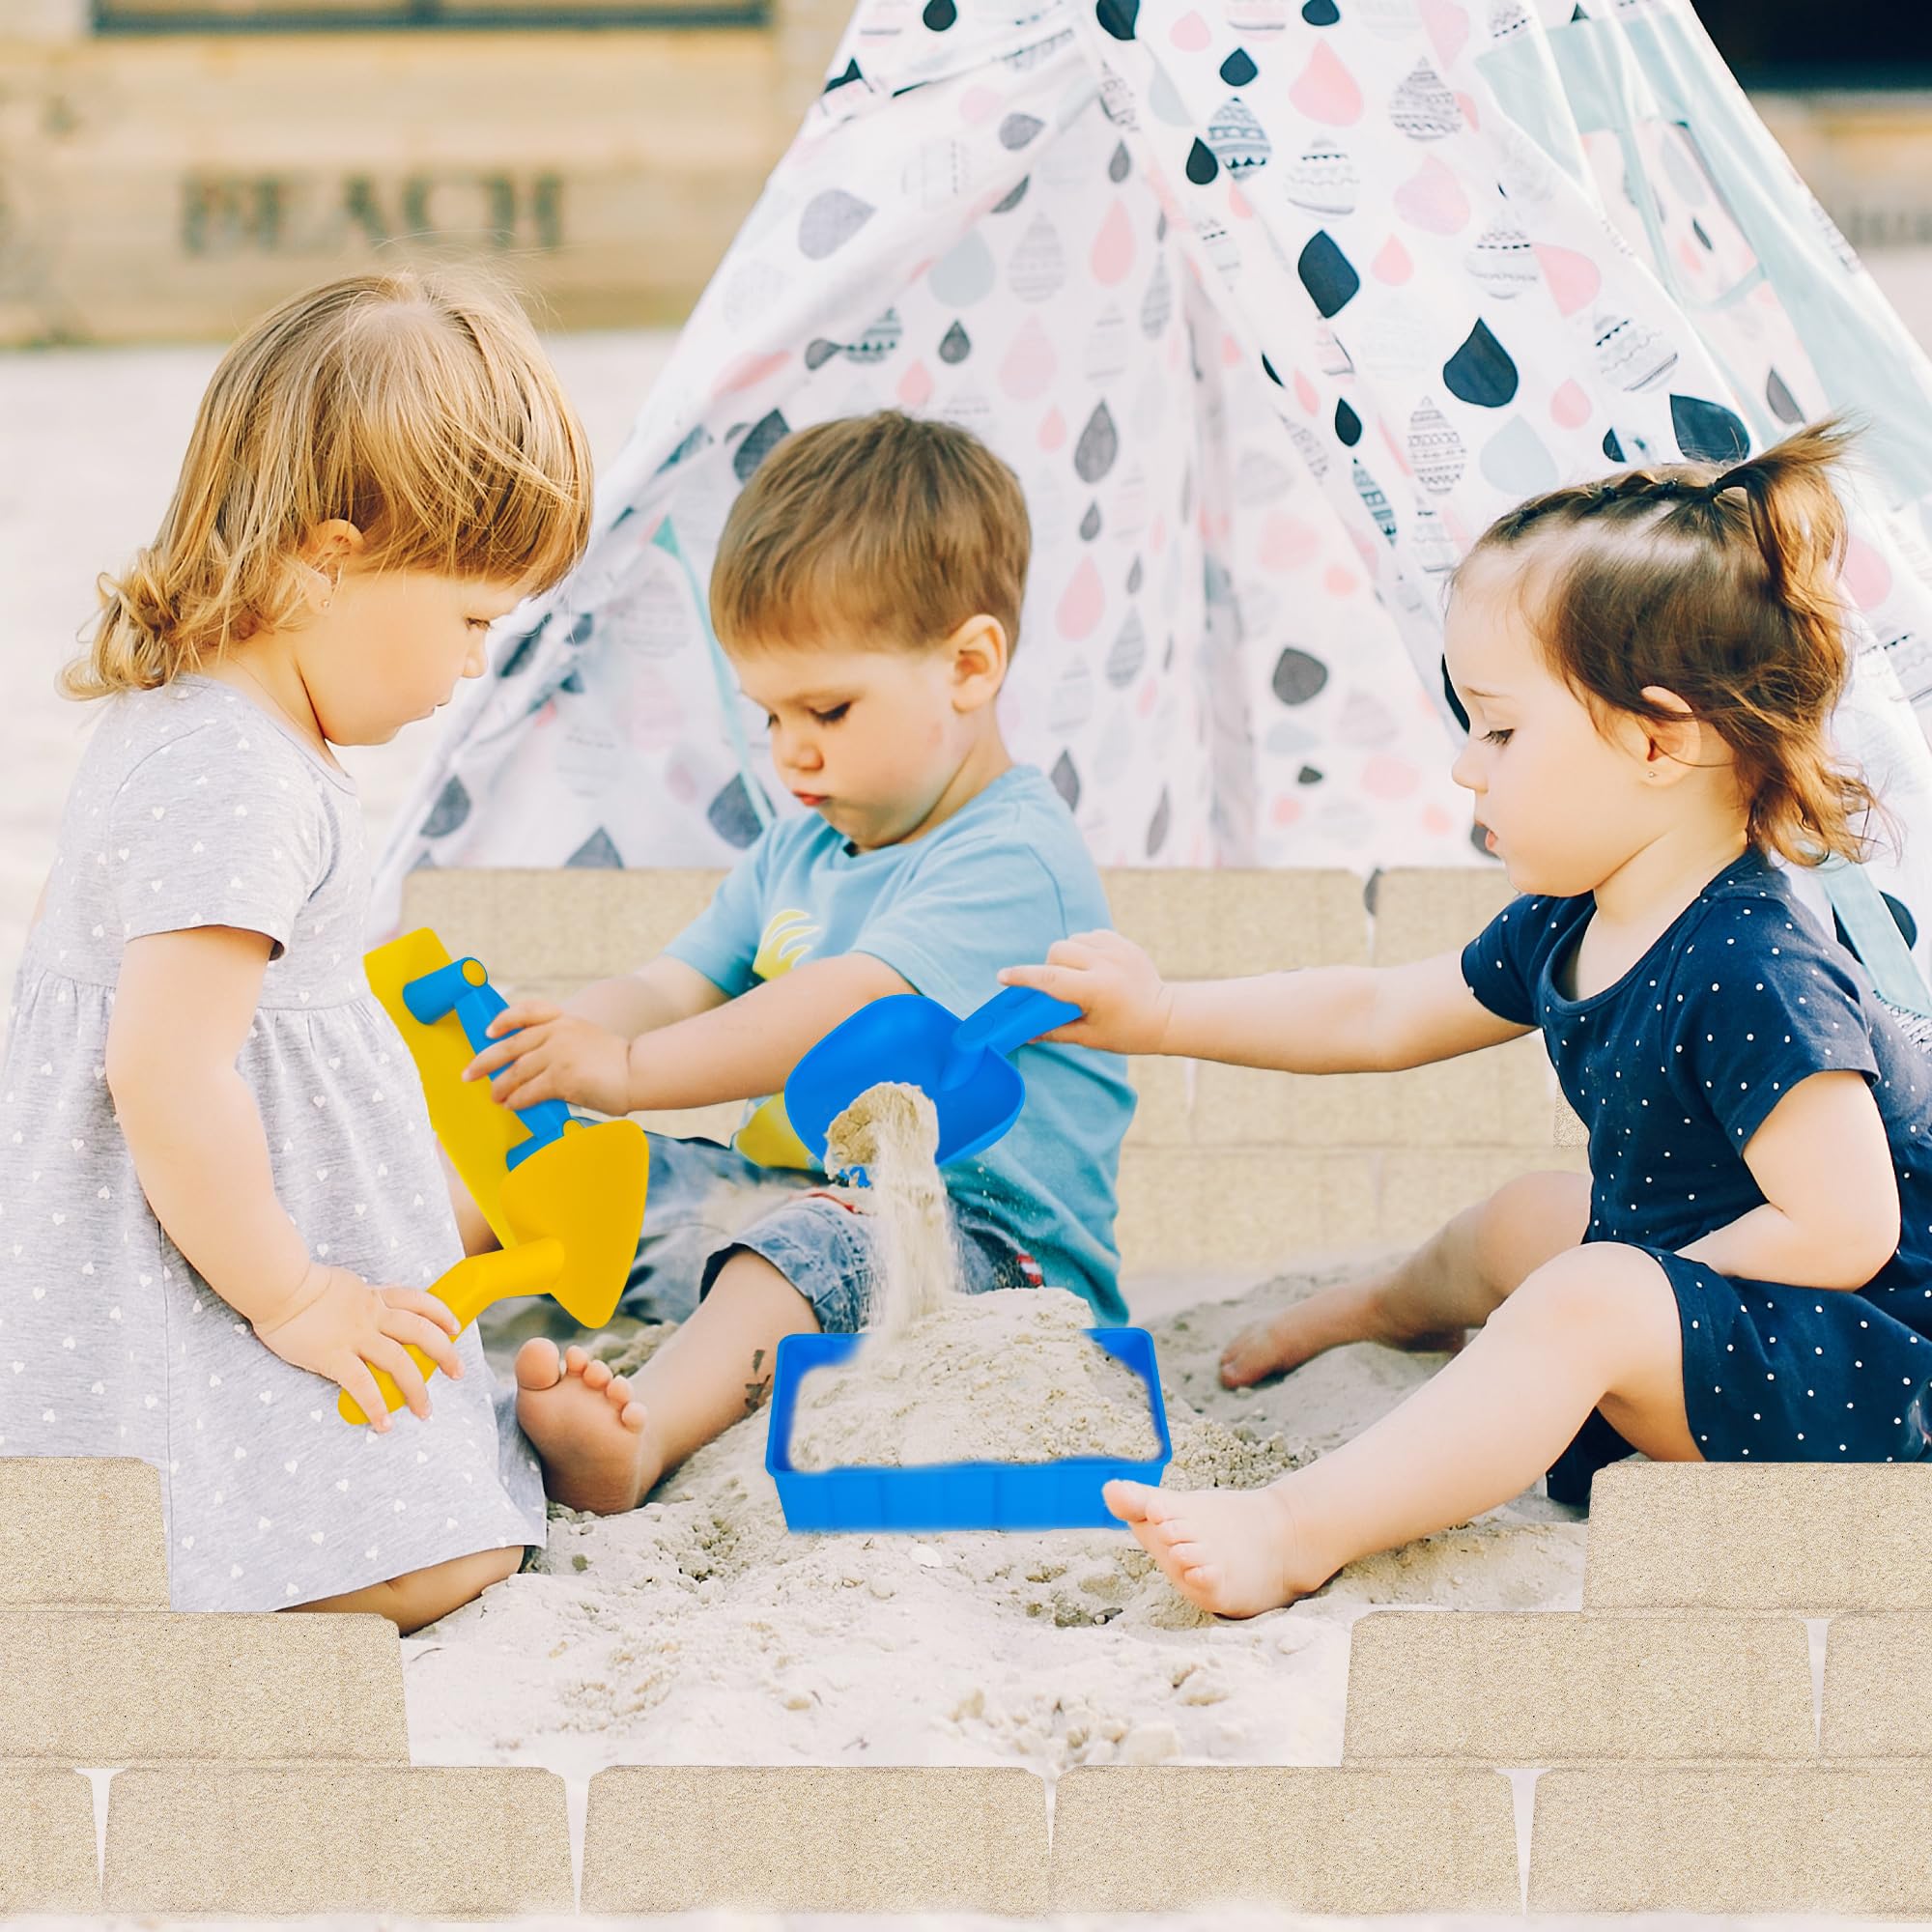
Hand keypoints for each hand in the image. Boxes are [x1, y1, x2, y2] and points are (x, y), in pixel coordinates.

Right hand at [253, 1264, 464, 1431]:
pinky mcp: (333, 1356)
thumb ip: (358, 1299)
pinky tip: (383, 1423)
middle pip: (420, 1331)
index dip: (441, 1313)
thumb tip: (364, 1307)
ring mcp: (354, 1335)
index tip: (454, 1327)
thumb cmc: (300, 1285)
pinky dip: (376, 1405)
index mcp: (373, 1296)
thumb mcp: (342, 1285)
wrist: (278, 1285)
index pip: (418, 1301)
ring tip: (424, 1410)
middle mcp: (371, 1315)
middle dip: (445, 1353)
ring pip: (399, 1361)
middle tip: (458, 1373)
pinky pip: (362, 1384)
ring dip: (416, 1388)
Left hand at [460, 1000, 632, 1115]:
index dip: (504, 1019)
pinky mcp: (561, 1078)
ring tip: (494, 1097)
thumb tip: (532, 1069)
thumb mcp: (587, 1039)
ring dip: (500, 1087)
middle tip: (469, 1073)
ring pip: (516, 1071)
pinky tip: (512, 1106)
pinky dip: (517, 1100)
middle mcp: (558, 1033)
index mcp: (564, 1020)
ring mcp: (558, 1054)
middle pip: (510, 1045)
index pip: (528, 1011)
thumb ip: (560, 1045)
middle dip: (485, 1061)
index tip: (489, 1031)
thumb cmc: (617, 1062)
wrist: (639, 1071)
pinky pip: (529, 1091)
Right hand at [997, 929, 1175, 1054]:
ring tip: (1079, 977)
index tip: (1003, 977)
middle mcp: (1106, 964)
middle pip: (1058, 952)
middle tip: (1059, 988)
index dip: (1023, 977)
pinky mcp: (1123, 942)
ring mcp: (1117, 950)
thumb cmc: (1127, 1032)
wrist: (1166, 1016)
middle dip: (1050, 967)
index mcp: (1097, 990)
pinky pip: (1089, 936)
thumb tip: (1024, 1032)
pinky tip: (1093, 966)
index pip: (1050, 978)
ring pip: (1072, 940)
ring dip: (1067, 956)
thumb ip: (1054, 1031)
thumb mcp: (1089, 1037)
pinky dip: (1083, 948)